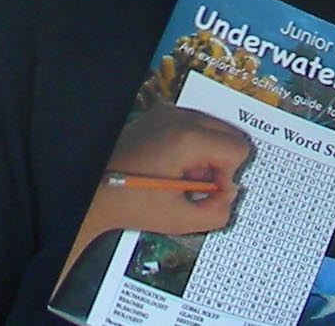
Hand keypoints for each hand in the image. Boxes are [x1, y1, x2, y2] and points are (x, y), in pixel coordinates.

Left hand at [90, 106, 255, 235]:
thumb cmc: (129, 202)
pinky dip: (193, 146)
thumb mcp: (179, 220)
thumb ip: (218, 212)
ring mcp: (169, 113)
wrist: (96, 191)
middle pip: (231, 134)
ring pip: (216, 129)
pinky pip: (197, 126)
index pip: (238, 148)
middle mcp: (180, 118)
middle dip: (219, 164)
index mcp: (187, 139)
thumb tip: (229, 196)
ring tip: (180, 175)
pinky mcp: (161, 115)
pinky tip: (173, 165)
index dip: (227, 176)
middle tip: (193, 185)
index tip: (205, 190)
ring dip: (207, 155)